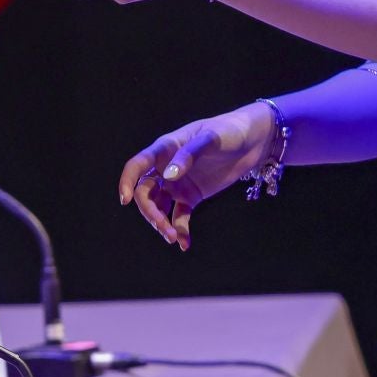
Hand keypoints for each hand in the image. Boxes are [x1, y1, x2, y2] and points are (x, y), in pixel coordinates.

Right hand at [117, 102, 276, 250]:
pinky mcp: (191, 197)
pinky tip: (184, 244)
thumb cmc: (228, 131)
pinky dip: (180, 230)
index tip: (125, 199)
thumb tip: (168, 176)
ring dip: (162, 223)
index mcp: (165, 149)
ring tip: (174, 238)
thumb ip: (188, 156)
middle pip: (145, 192)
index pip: (138, 165)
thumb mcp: (210, 139)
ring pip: (159, 206)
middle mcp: (166, 167)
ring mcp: (177, 183)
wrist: (252, 141)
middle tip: (163, 228)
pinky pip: (179, 216)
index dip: (127, 181)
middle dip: (150, 211)